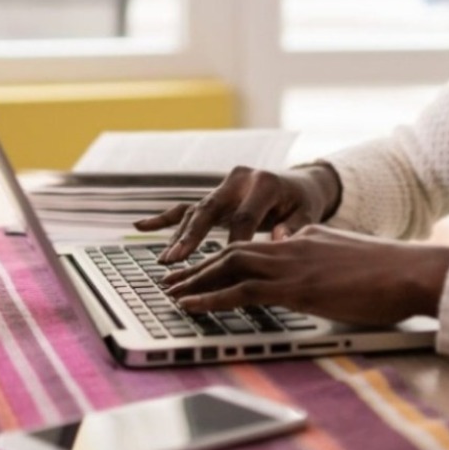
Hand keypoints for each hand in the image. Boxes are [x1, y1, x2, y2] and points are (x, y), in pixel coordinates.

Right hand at [133, 164, 341, 263]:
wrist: (299, 184)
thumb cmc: (303, 203)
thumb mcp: (308, 214)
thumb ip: (295, 227)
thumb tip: (280, 239)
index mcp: (263, 184)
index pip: (245, 217)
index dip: (235, 243)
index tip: (225, 268)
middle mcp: (238, 181)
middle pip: (210, 210)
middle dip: (192, 237)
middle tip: (176, 259)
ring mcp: (222, 186)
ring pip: (195, 211)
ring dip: (178, 236)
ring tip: (166, 261)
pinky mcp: (213, 195)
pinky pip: (185, 207)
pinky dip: (163, 218)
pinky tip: (140, 226)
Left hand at [161, 225, 448, 325]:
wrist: (413, 271)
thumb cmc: (394, 275)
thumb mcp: (352, 265)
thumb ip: (328, 267)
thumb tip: (319, 281)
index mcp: (307, 239)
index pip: (258, 248)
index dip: (227, 259)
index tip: (208, 270)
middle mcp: (293, 245)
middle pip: (233, 251)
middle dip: (199, 266)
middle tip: (172, 279)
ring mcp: (292, 264)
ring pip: (228, 266)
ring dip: (194, 280)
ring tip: (170, 293)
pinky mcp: (294, 287)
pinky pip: (240, 291)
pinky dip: (209, 297)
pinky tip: (189, 305)